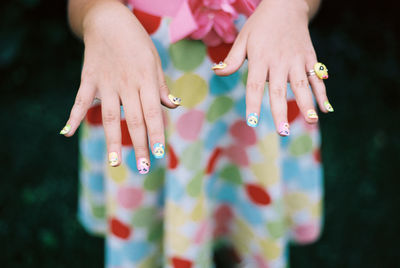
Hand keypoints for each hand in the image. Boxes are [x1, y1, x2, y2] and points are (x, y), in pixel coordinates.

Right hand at [61, 1, 178, 169]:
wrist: (108, 19)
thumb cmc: (136, 41)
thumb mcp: (154, 61)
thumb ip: (160, 86)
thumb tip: (173, 106)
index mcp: (145, 80)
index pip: (153, 113)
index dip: (156, 134)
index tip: (158, 154)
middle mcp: (127, 84)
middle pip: (134, 119)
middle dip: (139, 145)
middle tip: (142, 168)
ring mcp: (106, 83)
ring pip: (110, 116)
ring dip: (113, 140)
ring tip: (114, 162)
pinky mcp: (88, 79)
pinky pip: (80, 100)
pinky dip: (72, 116)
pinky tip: (65, 133)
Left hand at [213, 0, 331, 134]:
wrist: (286, 4)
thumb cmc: (260, 25)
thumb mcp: (243, 39)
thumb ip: (232, 59)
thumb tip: (216, 72)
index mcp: (260, 59)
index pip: (255, 86)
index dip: (254, 104)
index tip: (252, 122)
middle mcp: (279, 61)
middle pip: (279, 90)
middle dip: (281, 112)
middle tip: (282, 132)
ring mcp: (297, 60)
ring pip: (302, 84)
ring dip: (307, 103)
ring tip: (312, 121)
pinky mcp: (309, 57)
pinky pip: (316, 77)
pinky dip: (322, 92)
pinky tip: (326, 108)